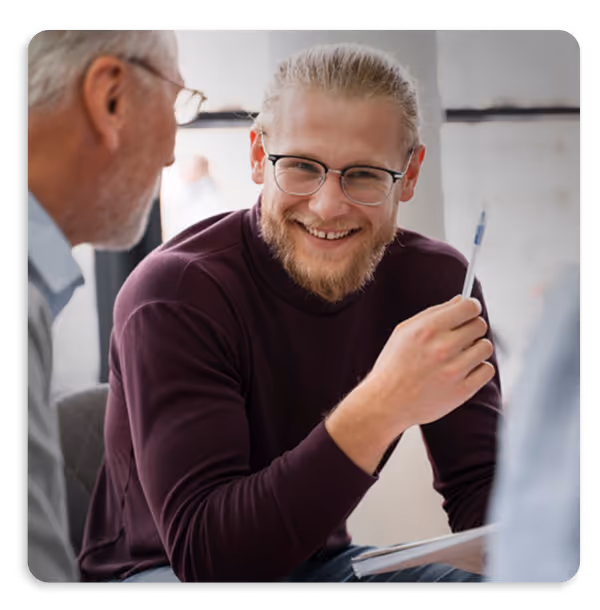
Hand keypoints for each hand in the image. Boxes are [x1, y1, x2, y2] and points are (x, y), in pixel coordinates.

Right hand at [366, 295, 494, 431]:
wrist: (385, 402)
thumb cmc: (393, 365)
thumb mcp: (404, 332)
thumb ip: (433, 313)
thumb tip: (461, 300)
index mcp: (427, 329)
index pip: (469, 307)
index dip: (472, 307)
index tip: (470, 311)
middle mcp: (442, 348)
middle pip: (480, 325)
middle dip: (472, 328)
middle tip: (461, 336)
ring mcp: (454, 370)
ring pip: (485, 347)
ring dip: (476, 349)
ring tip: (460, 355)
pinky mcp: (462, 390)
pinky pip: (487, 370)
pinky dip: (478, 369)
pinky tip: (463, 370)